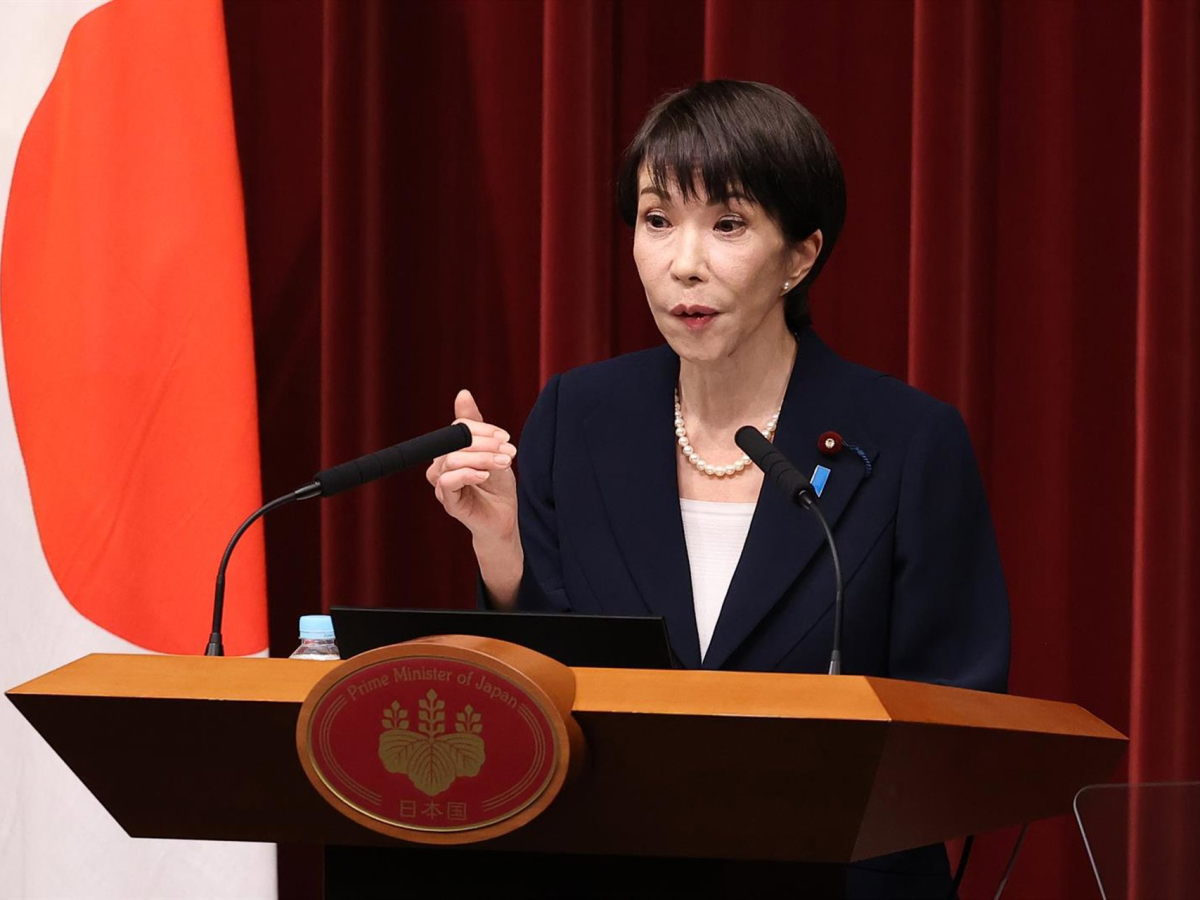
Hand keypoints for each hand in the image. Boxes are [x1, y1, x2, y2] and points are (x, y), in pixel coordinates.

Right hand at [426, 389, 518, 544]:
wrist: (505, 518)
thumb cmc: (497, 486)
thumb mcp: (492, 451)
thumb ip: (477, 426)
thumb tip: (462, 393)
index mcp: (452, 450)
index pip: (459, 428)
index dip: (483, 429)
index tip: (505, 438)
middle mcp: (442, 465)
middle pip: (456, 442)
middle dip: (485, 444)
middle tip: (509, 452)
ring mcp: (443, 484)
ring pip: (452, 460)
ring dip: (481, 458)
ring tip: (503, 464)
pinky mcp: (448, 501)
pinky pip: (447, 481)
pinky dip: (467, 474)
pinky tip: (486, 476)